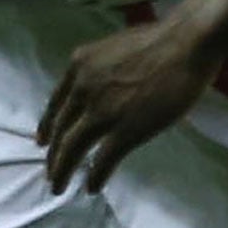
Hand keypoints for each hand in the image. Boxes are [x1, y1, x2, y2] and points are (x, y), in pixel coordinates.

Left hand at [37, 18, 222, 194]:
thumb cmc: (159, 41)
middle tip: (51, 172)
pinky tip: (93, 187)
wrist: (185, 44)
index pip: (55, 103)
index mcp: (80, 66)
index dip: (47, 125)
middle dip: (53, 155)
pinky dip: (95, 177)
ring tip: (59, 186)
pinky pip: (102, 161)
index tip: (42, 141)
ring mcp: (103, 112)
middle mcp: (83, 89)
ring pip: (72, 149)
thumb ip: (99, 70)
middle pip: (60, 130)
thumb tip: (98, 88)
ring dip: (63, 171)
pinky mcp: (125, 131)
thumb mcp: (113, 48)